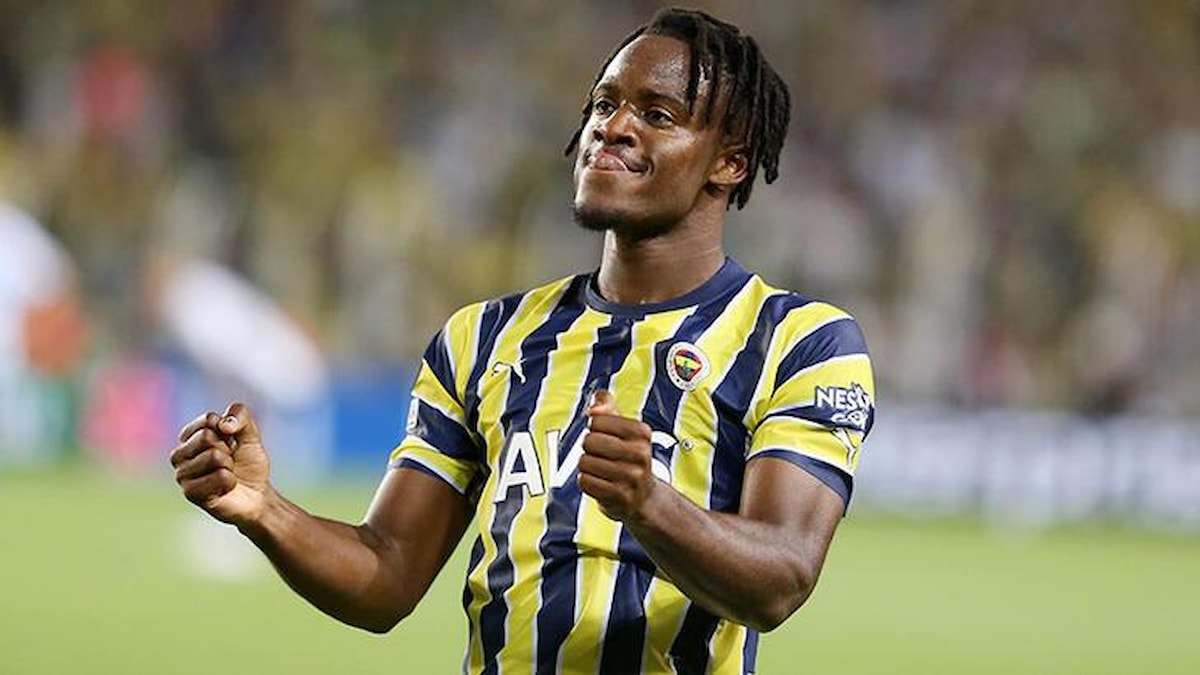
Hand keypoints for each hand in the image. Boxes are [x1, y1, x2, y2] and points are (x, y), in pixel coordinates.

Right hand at [169, 402, 270, 527]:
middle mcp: (179, 454)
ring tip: (227, 474)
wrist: (256, 494)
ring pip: (213, 456)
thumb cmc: (248, 463)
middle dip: (228, 449)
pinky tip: (224, 488)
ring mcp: (182, 475)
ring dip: (229, 466)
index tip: (232, 442)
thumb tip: (224, 424)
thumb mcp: (250, 433)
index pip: (208, 419)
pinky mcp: (190, 493)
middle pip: (206, 437)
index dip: (230, 430)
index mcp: (189, 436)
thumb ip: (240, 416)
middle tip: (230, 461)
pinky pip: (219, 476)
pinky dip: (230, 481)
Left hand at [579, 389, 657, 522]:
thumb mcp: (622, 427)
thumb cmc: (628, 457)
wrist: (643, 497)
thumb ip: (606, 406)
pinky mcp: (620, 496)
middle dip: (588, 449)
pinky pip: (585, 482)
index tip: (606, 437)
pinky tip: (600, 483)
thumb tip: (593, 409)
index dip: (594, 429)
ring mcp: (632, 476)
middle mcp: (640, 453)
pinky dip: (587, 482)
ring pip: (584, 462)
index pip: (596, 420)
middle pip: (589, 441)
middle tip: (602, 456)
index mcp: (641, 432)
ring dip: (587, 467)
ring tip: (602, 471)